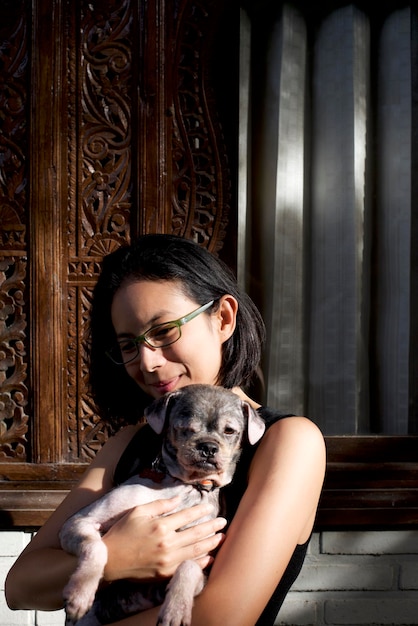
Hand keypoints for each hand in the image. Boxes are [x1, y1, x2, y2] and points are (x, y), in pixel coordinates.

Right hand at [102, 497, 226, 582]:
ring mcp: (167, 560)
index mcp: (160, 526)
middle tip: (223, 522)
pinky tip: (210, 557)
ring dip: (211, 543)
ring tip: (221, 537)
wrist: (109, 561)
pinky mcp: (165, 573)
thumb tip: (178, 499)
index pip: (187, 516)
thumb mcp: (138, 512)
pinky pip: (188, 566)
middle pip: (196, 533)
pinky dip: (202, 562)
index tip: (209, 507)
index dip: (200, 510)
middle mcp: (167, 543)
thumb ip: (159, 505)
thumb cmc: (122, 533)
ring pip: (196, 550)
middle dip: (212, 526)